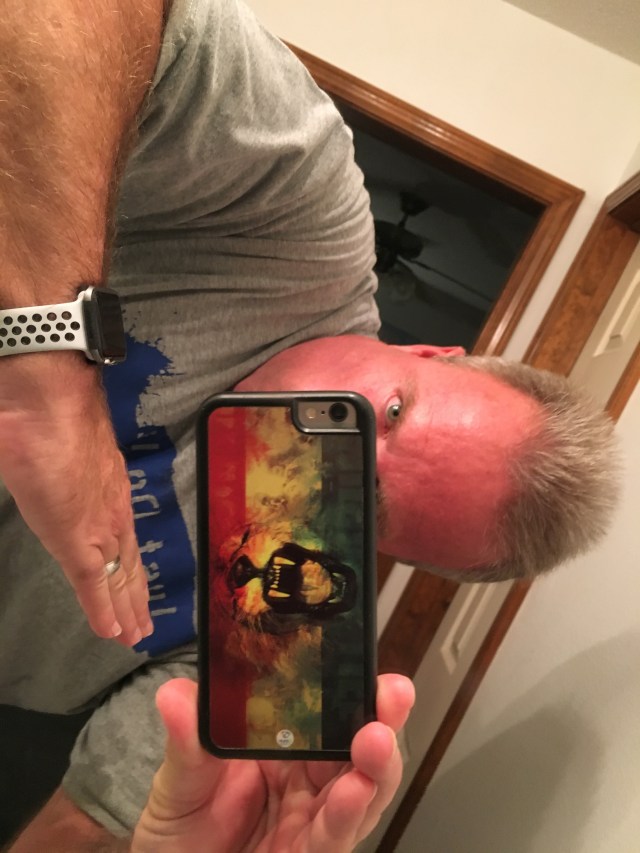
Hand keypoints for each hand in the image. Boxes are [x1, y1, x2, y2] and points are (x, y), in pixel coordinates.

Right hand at [0, 355, 151, 644]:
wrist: (47, 405)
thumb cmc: (48, 419)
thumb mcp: (60, 453)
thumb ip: (63, 473)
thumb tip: (52, 476)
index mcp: (109, 491)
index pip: (124, 540)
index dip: (129, 568)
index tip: (137, 589)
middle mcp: (113, 512)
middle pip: (127, 564)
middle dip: (134, 598)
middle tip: (142, 626)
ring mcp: (99, 527)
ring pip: (117, 580)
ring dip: (125, 611)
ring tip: (132, 636)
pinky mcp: (79, 539)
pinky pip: (92, 584)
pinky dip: (103, 611)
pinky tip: (111, 633)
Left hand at [132, 675, 414, 852]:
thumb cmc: (180, 828)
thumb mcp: (180, 778)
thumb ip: (187, 741)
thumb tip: (177, 695)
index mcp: (284, 746)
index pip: (327, 713)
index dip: (353, 689)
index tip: (368, 665)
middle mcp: (307, 781)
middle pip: (357, 747)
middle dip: (380, 719)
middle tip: (392, 694)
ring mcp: (312, 820)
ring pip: (361, 792)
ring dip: (375, 767)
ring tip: (375, 741)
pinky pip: (333, 838)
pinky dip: (347, 815)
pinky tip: (355, 791)